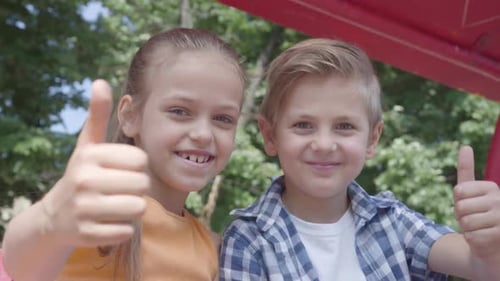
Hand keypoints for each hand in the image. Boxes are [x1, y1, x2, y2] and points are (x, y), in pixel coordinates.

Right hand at [40, 79, 149, 246]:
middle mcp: (84, 181)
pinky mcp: (87, 235)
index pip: (141, 159)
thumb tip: (100, 82)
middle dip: (137, 188)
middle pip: (142, 184)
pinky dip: (123, 228)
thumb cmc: (83, 174)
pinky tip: (107, 221)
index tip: (121, 169)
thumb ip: (97, 115)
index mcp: (89, 156)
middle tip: (120, 189)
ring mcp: (84, 210)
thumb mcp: (87, 145)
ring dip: (132, 208)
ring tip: (116, 204)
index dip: (137, 166)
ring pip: (138, 208)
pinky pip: (127, 231)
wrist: (56, 216)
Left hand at [454, 145, 499, 259]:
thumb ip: (466, 169)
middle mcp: (499, 200)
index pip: (459, 191)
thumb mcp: (469, 191)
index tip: (468, 204)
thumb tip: (465, 146)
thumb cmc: (477, 213)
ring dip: (466, 228)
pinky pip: (472, 236)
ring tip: (477, 227)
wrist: (490, 242)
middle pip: (461, 207)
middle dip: (460, 216)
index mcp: (491, 187)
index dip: (457, 201)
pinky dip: (471, 239)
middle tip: (472, 218)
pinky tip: (481, 238)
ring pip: (466, 222)